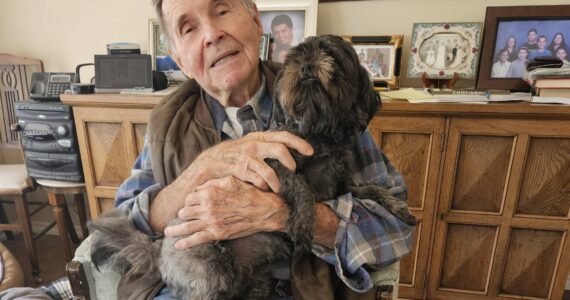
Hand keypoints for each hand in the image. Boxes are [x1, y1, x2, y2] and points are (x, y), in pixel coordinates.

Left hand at [164, 176, 288, 249]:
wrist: (264, 210)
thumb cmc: (250, 193)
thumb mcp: (231, 180)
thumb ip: (213, 182)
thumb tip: (200, 188)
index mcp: (209, 192)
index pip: (190, 197)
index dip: (190, 200)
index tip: (192, 203)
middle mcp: (207, 206)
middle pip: (185, 211)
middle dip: (183, 213)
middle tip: (183, 216)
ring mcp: (211, 221)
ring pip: (186, 226)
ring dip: (174, 229)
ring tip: (167, 231)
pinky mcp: (217, 233)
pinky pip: (196, 239)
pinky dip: (184, 243)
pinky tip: (177, 245)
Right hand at [183, 131, 312, 192]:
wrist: (208, 163)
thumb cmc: (232, 156)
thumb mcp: (249, 146)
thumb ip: (265, 148)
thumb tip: (287, 154)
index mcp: (259, 137)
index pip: (283, 135)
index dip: (299, 142)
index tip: (311, 151)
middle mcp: (254, 145)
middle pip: (280, 149)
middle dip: (290, 163)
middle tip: (293, 173)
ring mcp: (246, 157)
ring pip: (270, 170)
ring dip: (278, 182)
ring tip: (279, 189)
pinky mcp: (239, 170)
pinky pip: (257, 180)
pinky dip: (263, 186)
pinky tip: (263, 189)